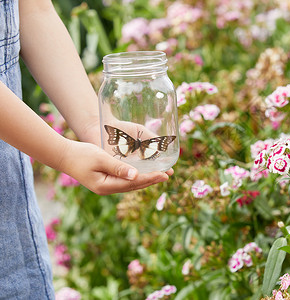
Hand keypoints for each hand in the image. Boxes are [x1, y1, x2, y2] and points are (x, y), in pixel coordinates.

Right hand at [58, 139, 172, 194]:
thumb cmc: (81, 155)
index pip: (134, 183)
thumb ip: (118, 167)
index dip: (150, 178)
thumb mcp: (101, 158)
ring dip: (146, 180)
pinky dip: (138, 178)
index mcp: (106, 186)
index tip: (164, 174)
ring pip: (131, 185)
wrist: (64, 156)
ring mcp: (106, 187)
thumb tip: (135, 175)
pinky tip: (146, 174)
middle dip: (152, 180)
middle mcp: (108, 189)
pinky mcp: (106, 182)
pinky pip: (126, 182)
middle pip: (135, 186)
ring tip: (161, 175)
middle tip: (169, 175)